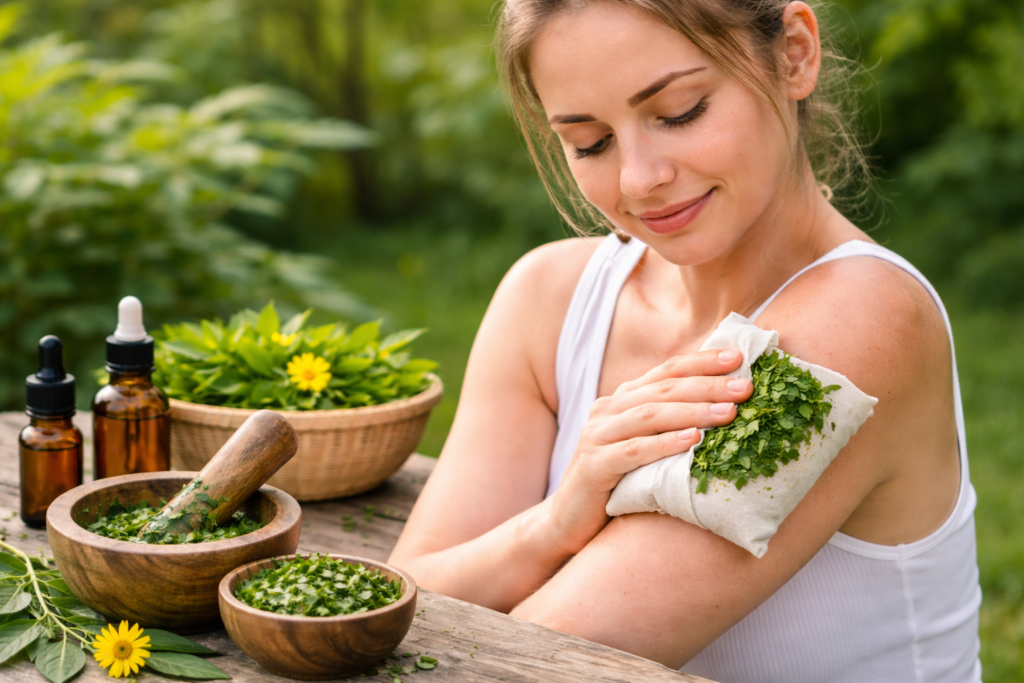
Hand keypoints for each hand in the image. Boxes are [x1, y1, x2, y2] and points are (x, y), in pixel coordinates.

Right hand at [546, 349, 752, 553]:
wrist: (569, 521)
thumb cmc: (620, 484)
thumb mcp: (647, 447)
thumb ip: (673, 425)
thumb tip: (728, 409)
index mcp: (623, 400)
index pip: (667, 371)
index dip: (702, 362)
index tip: (738, 358)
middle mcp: (608, 410)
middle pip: (663, 389)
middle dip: (707, 385)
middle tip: (744, 388)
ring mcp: (596, 435)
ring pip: (650, 415)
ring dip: (692, 412)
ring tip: (729, 413)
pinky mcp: (592, 465)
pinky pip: (633, 451)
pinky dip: (664, 444)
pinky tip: (692, 441)